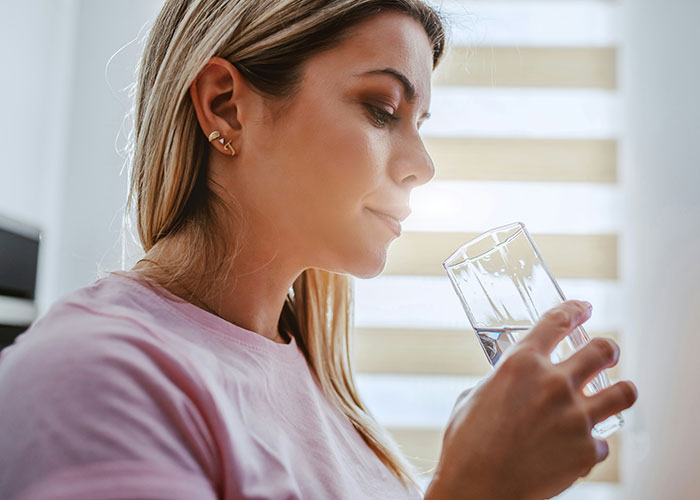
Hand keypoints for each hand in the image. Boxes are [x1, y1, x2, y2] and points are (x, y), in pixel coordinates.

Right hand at [424, 300, 637, 499]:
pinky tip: (576, 447)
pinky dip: (591, 443)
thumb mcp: (474, 397)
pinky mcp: (585, 451)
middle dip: (607, 348)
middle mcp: (554, 384)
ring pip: (625, 392)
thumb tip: (512, 382)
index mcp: (521, 364)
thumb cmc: (466, 443)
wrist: (476, 488)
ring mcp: (575, 418)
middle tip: (605, 352)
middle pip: (603, 350)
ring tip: (614, 395)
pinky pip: (602, 441)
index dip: (575, 308)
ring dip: (619, 391)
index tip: (583, 307)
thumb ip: (502, 381)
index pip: (557, 320)